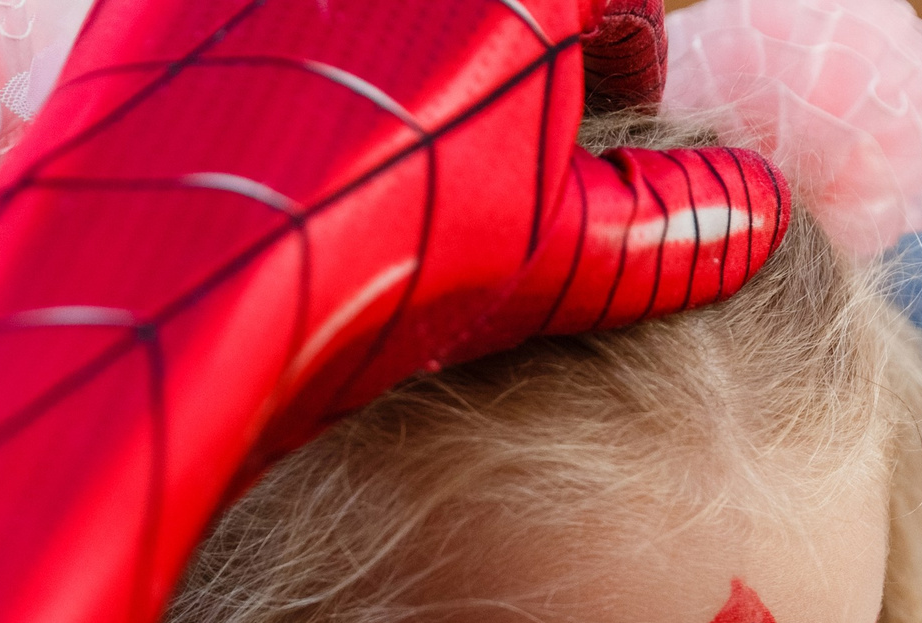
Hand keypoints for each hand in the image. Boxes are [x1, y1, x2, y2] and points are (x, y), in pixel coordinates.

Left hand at [0, 0, 787, 476]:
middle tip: (515, 116)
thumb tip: (762, 213)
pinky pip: (274, 19)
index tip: (615, 99)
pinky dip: (308, 47)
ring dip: (420, 42)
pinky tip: (297, 123)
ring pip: (387, 13)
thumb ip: (669, 227)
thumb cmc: (376, 269)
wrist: (158, 295)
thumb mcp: (552, 263)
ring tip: (408, 122)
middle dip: (523, 33)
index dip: (628, 43)